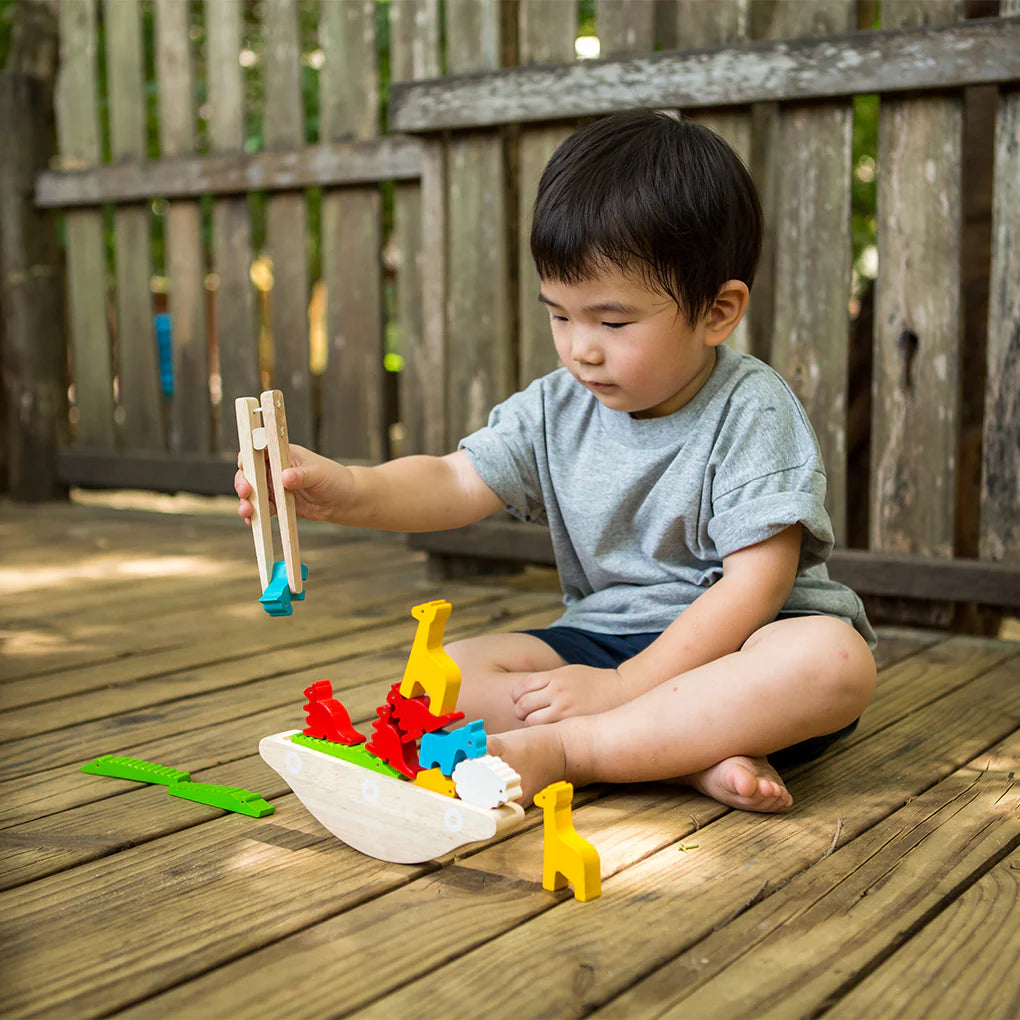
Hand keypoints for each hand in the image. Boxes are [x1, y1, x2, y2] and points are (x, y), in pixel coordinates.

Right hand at [235, 444, 353, 525]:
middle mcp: (275, 469)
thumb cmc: (334, 479)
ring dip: (247, 501)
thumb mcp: (318, 474)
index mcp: (283, 453)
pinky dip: (255, 515)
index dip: (248, 456)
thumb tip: (284, 477)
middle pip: (250, 472)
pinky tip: (252, 521)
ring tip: (247, 511)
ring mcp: (275, 487)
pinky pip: (262, 509)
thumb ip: (302, 476)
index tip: (245, 466)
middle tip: (246, 491)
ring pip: (253, 492)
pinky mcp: (278, 504)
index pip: (258, 450)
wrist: (344, 501)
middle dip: (243, 481)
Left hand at [511, 665, 630, 725]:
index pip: (521, 687)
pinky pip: (547, 731)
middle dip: (520, 712)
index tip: (521, 702)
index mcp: (555, 676)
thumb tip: (524, 693)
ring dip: (530, 725)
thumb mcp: (569, 673)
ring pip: (531, 722)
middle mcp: (558, 691)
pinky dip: (543, 733)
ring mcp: (565, 709)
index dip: (517, 697)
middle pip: (522, 705)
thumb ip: (548, 681)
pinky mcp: (572, 723)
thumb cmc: (592, 683)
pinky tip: (548, 733)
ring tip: (538, 726)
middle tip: (526, 716)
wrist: (621, 691)